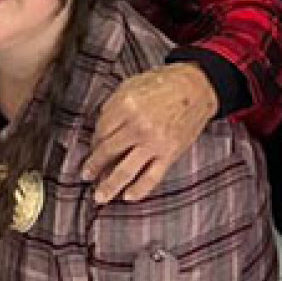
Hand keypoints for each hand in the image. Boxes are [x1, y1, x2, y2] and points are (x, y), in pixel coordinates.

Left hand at [87, 63, 218, 202]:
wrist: (196, 88)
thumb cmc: (163, 83)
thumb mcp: (131, 85)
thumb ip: (113, 107)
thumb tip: (99, 131)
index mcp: (126, 105)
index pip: (101, 130)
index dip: (93, 142)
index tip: (91, 148)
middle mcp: (138, 126)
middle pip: (108, 151)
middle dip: (94, 166)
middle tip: (85, 175)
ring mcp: (154, 143)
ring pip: (125, 170)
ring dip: (109, 185)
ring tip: (99, 196)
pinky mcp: (169, 154)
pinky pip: (151, 177)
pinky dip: (139, 190)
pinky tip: (128, 197)